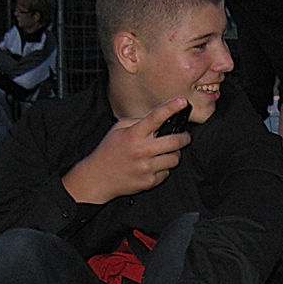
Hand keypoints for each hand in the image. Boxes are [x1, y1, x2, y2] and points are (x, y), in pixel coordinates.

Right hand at [62, 98, 190, 204]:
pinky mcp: (149, 181)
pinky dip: (164, 168)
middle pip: (175, 141)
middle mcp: (141, 150)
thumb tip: (158, 119)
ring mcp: (146, 167)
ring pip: (175, 158)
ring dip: (174, 154)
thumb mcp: (118, 130)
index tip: (182, 101)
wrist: (98, 178)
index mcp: (133, 134)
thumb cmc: (109, 151)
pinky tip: (153, 166)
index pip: (156, 117)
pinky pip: (167, 173)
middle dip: (184, 137)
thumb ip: (137, 122)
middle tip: (184, 137)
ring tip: (165, 153)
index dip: (171, 108)